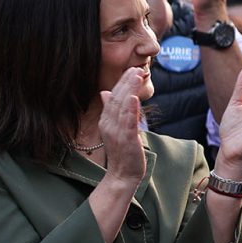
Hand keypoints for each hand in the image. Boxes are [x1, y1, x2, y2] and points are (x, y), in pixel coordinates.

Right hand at [97, 64, 148, 185]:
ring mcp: (117, 132)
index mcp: (106, 120)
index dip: (122, 82)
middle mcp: (109, 124)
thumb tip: (104, 93)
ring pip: (122, 107)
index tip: (131, 69)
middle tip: (137, 68)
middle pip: (117, 99)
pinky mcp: (126, 140)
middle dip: (127, 82)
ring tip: (136, 76)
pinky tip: (134, 98)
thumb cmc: (121, 151)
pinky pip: (128, 123)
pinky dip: (131, 110)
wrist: (122, 174)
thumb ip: (111, 110)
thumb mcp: (114, 128)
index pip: (113, 97)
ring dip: (130, 90)